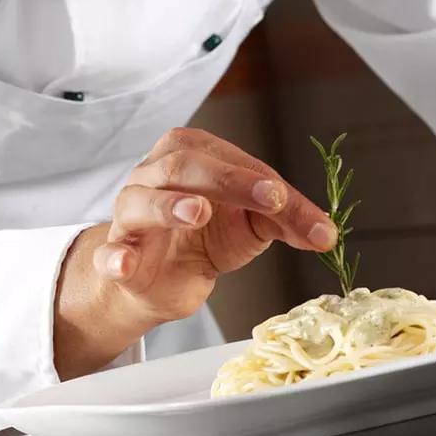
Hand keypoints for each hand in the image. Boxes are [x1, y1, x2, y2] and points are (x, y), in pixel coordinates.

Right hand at [53, 128, 335, 378]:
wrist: (163, 281)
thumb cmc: (205, 237)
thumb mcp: (254, 224)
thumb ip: (286, 219)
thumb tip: (324, 232)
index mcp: (191, 155)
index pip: (234, 163)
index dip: (270, 188)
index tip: (299, 212)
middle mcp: (155, 175)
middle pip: (187, 165)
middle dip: (230, 180)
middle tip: (267, 198)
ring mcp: (130, 214)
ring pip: (141, 200)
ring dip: (169, 205)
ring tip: (199, 212)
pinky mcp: (116, 255)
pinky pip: (110, 253)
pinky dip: (115, 256)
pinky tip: (124, 262)